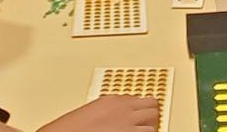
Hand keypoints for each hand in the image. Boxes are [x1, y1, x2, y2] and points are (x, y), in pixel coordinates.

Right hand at [38, 96, 159, 131]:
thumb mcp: (91, 112)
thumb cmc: (72, 128)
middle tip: (144, 122)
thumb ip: (107, 111)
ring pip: (154, 119)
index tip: (136, 114)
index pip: (137, 98)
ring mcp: (129, 122)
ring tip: (142, 131)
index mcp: (112, 100)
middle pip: (152, 104)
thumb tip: (113, 118)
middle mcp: (124, 108)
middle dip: (150, 113)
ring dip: (149, 125)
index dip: (138, 108)